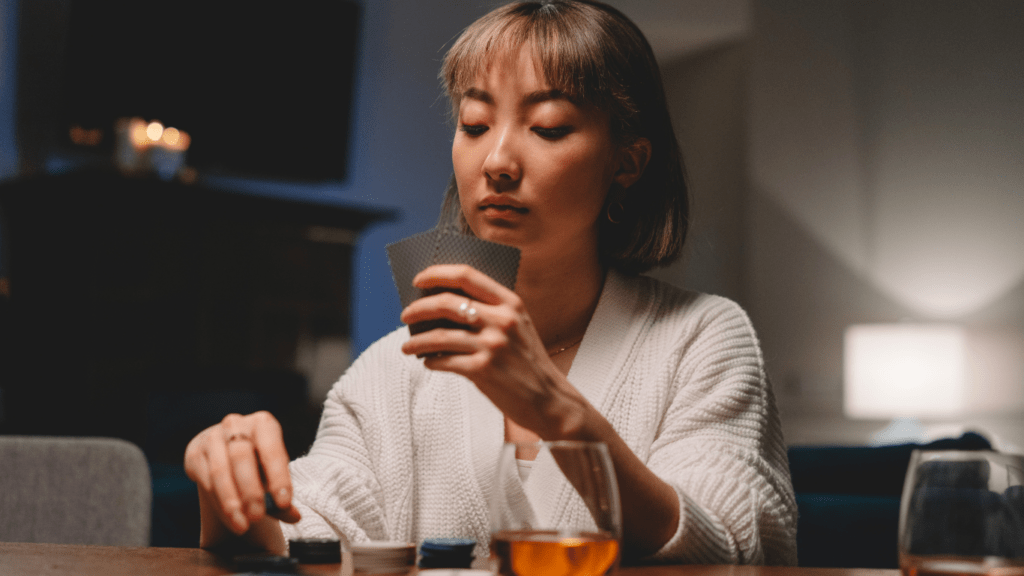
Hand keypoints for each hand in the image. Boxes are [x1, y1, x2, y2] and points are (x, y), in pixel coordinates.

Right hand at [184, 411, 300, 541]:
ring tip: (242, 526)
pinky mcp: (195, 453)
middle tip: (257, 517)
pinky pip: (205, 481)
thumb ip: (282, 496)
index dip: (278, 477)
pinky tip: (229, 519)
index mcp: (263, 424)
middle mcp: (235, 424)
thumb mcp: (273, 474)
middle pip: (241, 457)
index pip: (272, 450)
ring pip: (220, 471)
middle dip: (250, 490)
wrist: (227, 451)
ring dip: (230, 502)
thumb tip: (294, 517)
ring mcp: (212, 437)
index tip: (284, 503)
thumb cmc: (258, 463)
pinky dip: (218, 503)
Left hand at [399, 264, 585, 437]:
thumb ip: (490, 311)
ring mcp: (492, 345)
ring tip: (407, 345)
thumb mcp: (518, 326)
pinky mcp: (483, 370)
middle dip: (419, 308)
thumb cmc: (528, 362)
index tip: (420, 280)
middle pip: (447, 303)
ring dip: (417, 340)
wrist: (549, 399)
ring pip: (440, 335)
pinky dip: (431, 361)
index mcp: (510, 303)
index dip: (438, 274)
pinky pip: (444, 361)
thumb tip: (442, 305)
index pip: (466, 276)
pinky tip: (428, 362)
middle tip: (406, 315)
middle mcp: (502, 320)